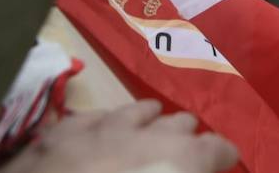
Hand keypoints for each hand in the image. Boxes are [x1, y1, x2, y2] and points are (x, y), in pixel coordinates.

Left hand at [0, 100, 236, 172]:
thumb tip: (195, 169)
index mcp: (178, 164)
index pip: (218, 149)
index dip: (225, 157)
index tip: (225, 166)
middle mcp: (144, 136)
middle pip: (180, 123)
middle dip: (189, 139)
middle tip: (188, 159)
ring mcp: (96, 131)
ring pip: (137, 110)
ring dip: (150, 124)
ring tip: (151, 134)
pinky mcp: (53, 136)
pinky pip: (90, 117)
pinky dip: (102, 125)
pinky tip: (100, 131)